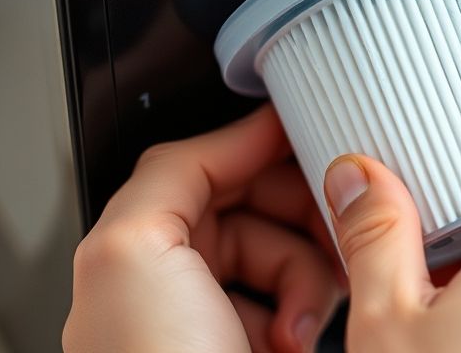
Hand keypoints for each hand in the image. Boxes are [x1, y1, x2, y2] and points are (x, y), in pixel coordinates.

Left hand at [64, 105, 342, 352]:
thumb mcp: (130, 251)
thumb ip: (172, 171)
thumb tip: (242, 131)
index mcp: (141, 246)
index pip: (211, 165)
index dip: (263, 146)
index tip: (314, 131)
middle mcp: (179, 280)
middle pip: (262, 208)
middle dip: (301, 220)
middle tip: (330, 230)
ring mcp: (225, 318)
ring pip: (294, 254)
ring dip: (311, 277)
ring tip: (300, 318)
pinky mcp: (264, 349)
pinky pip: (307, 302)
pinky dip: (313, 314)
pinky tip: (299, 342)